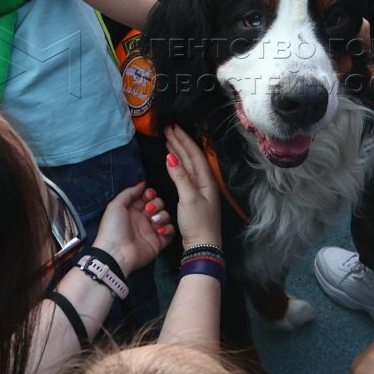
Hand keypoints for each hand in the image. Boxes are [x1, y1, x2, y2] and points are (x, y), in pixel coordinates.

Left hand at [92, 182, 172, 276]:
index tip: (149, 195)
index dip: (150, 194)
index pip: (147, 197)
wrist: (116, 254)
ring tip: (153, 222)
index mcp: (132, 210)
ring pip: (166, 216)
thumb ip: (129, 192)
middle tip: (149, 210)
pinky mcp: (159, 241)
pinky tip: (159, 230)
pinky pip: (170, 231)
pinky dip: (168, 228)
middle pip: (159, 204)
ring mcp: (152, 230)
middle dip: (157, 204)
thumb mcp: (115, 206)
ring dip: (162, 216)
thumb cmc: (113, 229)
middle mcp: (143, 219)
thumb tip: (142, 184)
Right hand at [163, 124, 221, 249]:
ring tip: (169, 141)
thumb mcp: (188, 198)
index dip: (183, 140)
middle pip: (191, 157)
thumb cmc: (197, 223)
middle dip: (180, 142)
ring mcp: (199, 189)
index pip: (194, 154)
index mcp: (206, 180)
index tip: (172, 128)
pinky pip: (184, 174)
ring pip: (188, 165)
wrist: (202, 246)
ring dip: (178, 152)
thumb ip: (180, 176)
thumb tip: (170, 157)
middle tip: (168, 129)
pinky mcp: (192, 197)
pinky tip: (172, 162)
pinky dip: (177, 164)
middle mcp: (204, 182)